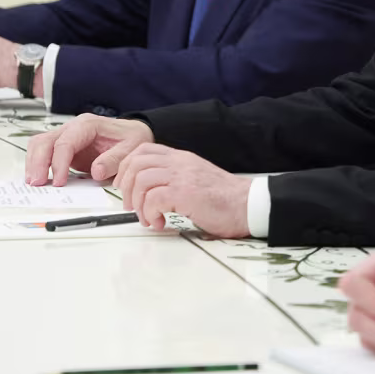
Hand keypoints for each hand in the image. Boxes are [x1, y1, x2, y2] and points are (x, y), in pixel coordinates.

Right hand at [25, 114, 153, 185]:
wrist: (134, 134)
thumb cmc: (132, 138)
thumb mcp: (132, 148)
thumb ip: (115, 160)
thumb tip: (96, 171)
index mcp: (89, 125)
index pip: (66, 142)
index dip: (59, 162)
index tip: (59, 181)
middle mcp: (74, 128)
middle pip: (45, 140)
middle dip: (38, 162)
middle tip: (37, 183)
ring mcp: (67, 137)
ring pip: (40, 144)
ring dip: (34, 163)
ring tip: (34, 183)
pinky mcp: (65, 148)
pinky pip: (44, 153)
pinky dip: (38, 165)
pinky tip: (40, 178)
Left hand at [115, 144, 250, 236]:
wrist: (248, 204)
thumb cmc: (225, 199)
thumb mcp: (196, 179)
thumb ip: (176, 178)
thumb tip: (151, 193)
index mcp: (182, 158)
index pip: (143, 151)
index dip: (127, 168)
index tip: (125, 187)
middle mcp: (180, 163)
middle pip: (136, 162)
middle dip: (126, 186)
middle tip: (131, 206)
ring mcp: (183, 176)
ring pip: (141, 179)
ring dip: (137, 202)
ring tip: (146, 218)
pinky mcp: (185, 193)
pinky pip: (153, 198)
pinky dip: (149, 213)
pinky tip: (159, 222)